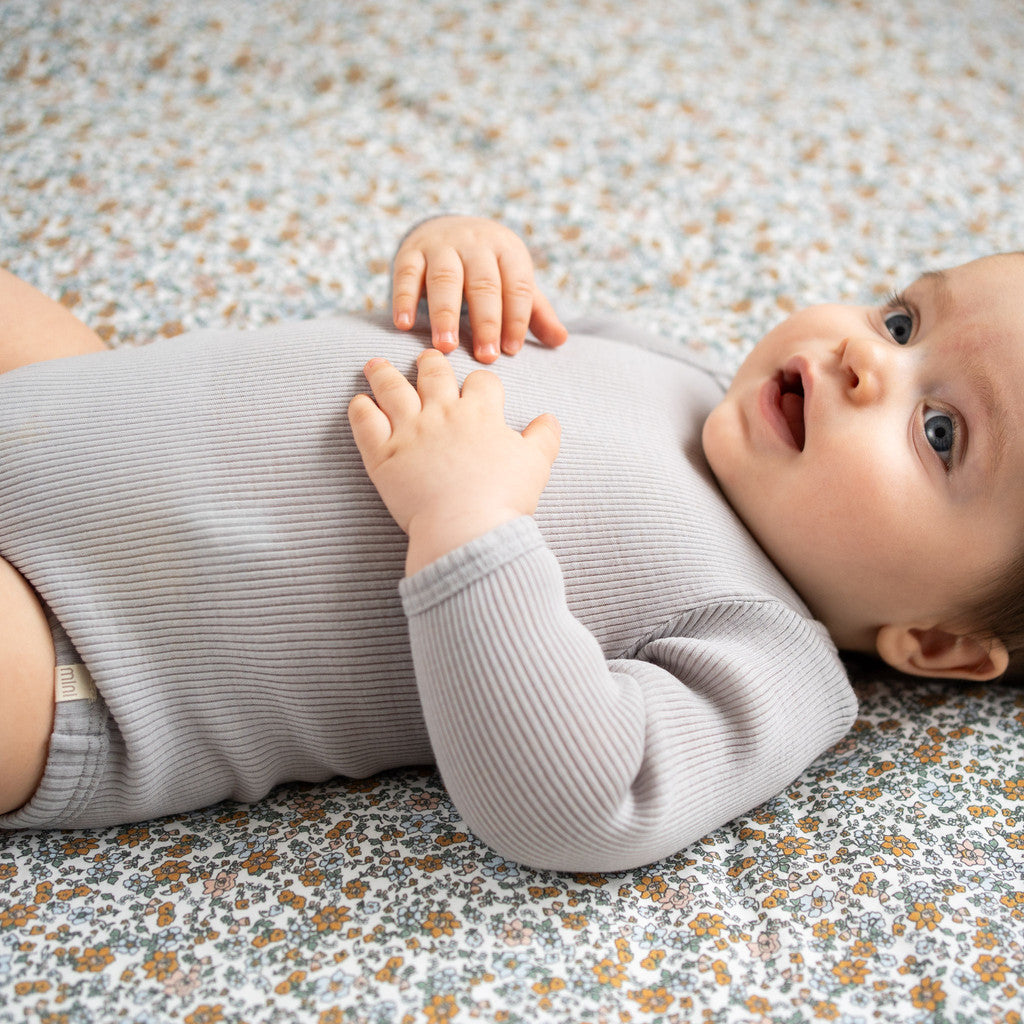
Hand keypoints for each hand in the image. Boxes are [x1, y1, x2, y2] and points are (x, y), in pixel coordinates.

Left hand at [348, 349, 560, 574]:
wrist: (466, 528)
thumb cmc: (504, 498)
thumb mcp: (536, 465)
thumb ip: (543, 437)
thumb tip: (549, 419)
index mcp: (481, 413)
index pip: (482, 381)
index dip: (481, 382)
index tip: (478, 387)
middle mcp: (442, 413)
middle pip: (434, 373)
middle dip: (430, 362)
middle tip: (425, 358)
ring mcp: (409, 431)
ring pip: (393, 388)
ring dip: (383, 373)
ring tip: (375, 365)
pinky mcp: (383, 455)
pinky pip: (366, 422)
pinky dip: (360, 409)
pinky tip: (359, 402)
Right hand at [392, 215, 567, 362]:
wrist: (450, 229)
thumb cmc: (490, 269)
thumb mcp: (515, 283)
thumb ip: (536, 312)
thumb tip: (560, 340)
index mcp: (508, 250)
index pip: (516, 285)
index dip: (515, 319)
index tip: (510, 351)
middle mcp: (476, 243)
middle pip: (483, 283)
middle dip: (485, 322)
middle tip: (485, 357)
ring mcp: (442, 245)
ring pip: (445, 278)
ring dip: (444, 314)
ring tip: (445, 347)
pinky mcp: (412, 251)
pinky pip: (407, 274)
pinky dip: (404, 299)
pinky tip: (404, 326)